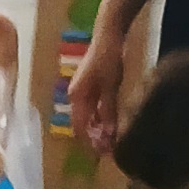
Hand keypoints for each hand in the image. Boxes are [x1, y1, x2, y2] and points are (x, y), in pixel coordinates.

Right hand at [66, 17, 126, 154]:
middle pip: (82, 125)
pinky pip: (93, 109)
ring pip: (88, 118)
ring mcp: (83, 92)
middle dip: (95, 139)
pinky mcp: (91, 88)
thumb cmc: (108, 58)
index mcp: (77, 97)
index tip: (104, 154)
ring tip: (112, 142)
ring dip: (98, 130)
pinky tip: (111, 125)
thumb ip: (108, 111)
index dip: (90, 142)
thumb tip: (108, 135)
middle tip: (110, 152)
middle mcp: (76, 97)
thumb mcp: (110, 86)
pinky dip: (101, 119)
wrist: (108, 34)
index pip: (80, 128)